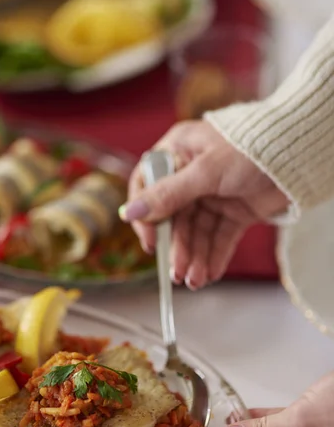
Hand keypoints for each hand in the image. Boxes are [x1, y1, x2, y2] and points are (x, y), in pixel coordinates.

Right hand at [119, 120, 287, 288]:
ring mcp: (214, 194)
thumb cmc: (251, 147)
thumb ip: (167, 194)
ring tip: (197, 279)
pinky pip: (220, 236)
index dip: (147, 217)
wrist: (298, 156)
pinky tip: (212, 273)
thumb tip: (129, 212)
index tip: (150, 242)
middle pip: (176, 217)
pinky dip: (216, 255)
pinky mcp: (234, 210)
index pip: (149, 187)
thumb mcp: (205, 171)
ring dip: (197, 256)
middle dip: (179, 247)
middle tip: (179, 272)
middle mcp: (192, 175)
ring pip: (198, 231)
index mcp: (179, 152)